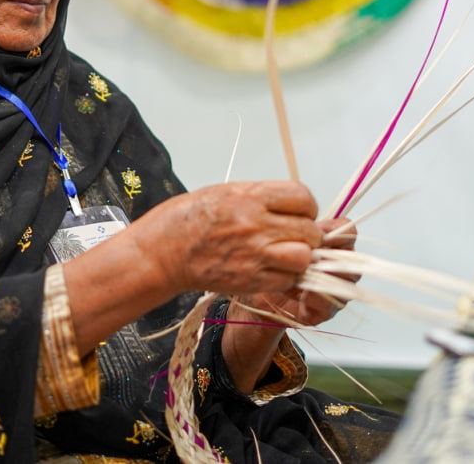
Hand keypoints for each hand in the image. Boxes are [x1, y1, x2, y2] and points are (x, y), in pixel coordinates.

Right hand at [132, 181, 321, 296]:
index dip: (306, 207)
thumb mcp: (227, 192)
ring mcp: (255, 254)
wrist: (164, 251)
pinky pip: (287, 280)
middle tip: (293, 236)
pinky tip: (271, 270)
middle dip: (306, 234)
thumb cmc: (190, 218)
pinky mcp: (251, 280)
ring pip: (303, 257)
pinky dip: (285, 277)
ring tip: (285, 255)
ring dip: (299, 257)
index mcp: (251, 197)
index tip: (299, 213)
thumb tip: (292, 207)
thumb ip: (262, 198)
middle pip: (308, 230)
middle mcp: (256, 224)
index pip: (303, 198)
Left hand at [237, 218, 359, 327]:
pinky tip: (297, 291)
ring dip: (321, 276)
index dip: (338, 231)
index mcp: (335, 246)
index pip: (348, 233)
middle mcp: (341, 268)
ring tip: (300, 273)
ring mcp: (336, 291)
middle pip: (351, 259)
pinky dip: (313, 297)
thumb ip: (301, 231)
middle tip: (310, 255)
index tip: (319, 231)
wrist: (260, 293)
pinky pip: (329, 304)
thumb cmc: (275, 263)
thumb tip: (307, 224)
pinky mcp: (326, 311)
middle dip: (330, 256)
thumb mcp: (286, 240)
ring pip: (344, 282)